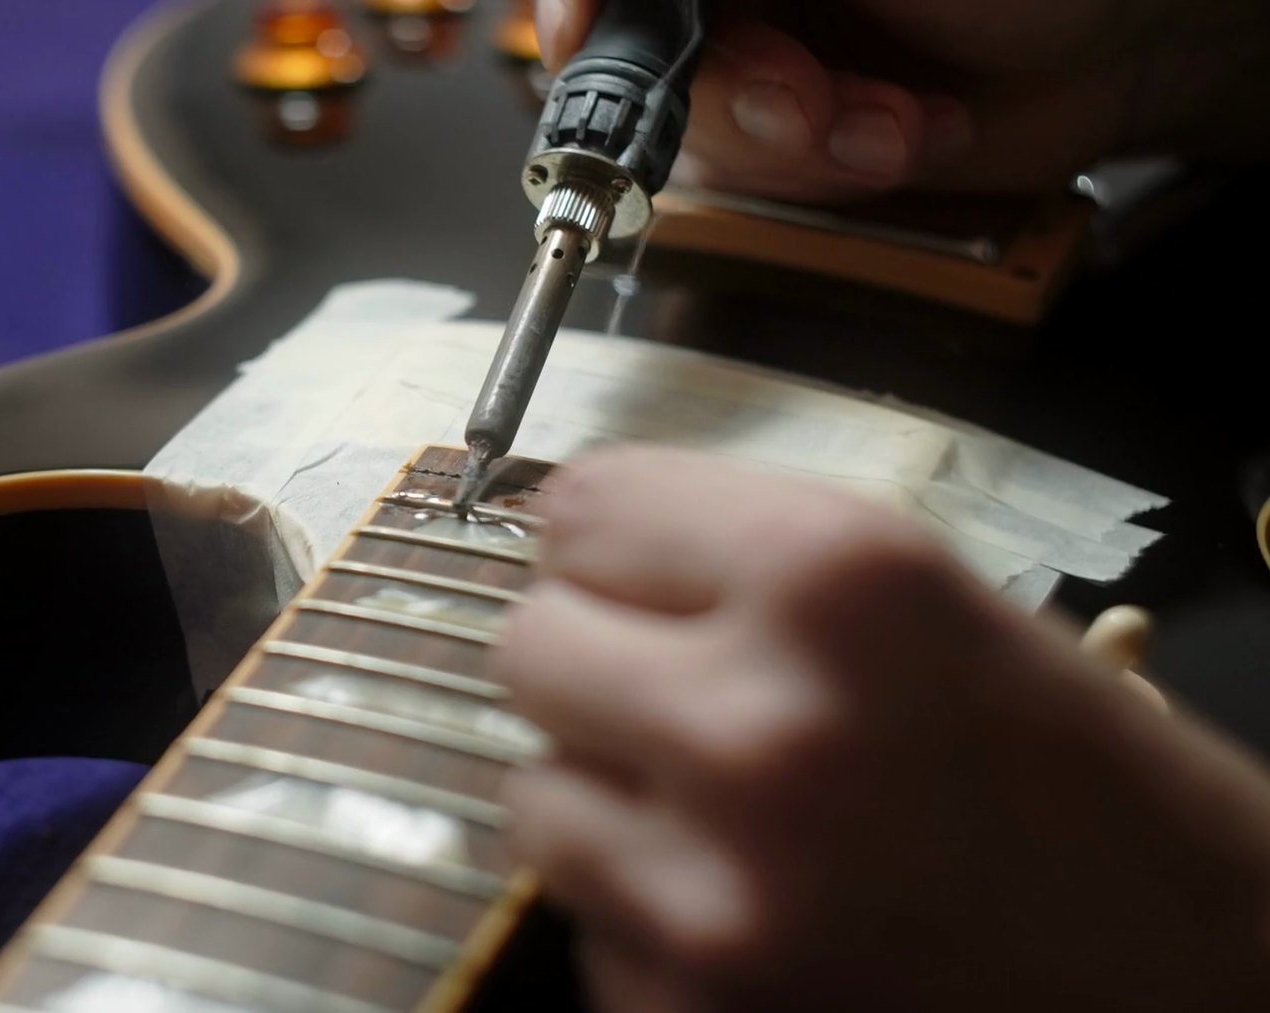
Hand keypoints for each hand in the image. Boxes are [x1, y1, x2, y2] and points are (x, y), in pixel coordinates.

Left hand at [493, 444, 1269, 1011]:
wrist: (1197, 987)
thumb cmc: (1082, 786)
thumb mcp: (938, 612)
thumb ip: (750, 565)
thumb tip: (568, 537)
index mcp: (838, 579)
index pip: (582, 510)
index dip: (616, 549)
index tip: (643, 578)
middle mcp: (760, 726)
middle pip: (528, 644)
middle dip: (599, 670)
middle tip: (688, 705)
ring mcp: (712, 893)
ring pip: (536, 794)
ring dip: (610, 802)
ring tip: (735, 824)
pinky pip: (587, 923)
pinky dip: (646, 919)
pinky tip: (759, 917)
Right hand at [535, 0, 1269, 201]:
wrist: (1125, 47)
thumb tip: (594, 0)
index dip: (586, 20)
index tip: (586, 42)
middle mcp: (732, 1)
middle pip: (642, 67)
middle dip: (738, 98)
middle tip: (813, 97)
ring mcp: (759, 68)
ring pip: (697, 137)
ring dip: (802, 147)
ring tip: (893, 119)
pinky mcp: (794, 143)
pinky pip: (756, 187)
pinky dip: (832, 178)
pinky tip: (903, 139)